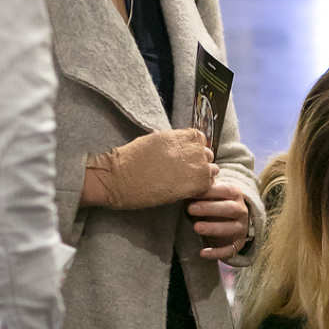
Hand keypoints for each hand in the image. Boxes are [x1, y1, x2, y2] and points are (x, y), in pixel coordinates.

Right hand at [86, 129, 214, 208]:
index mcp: (174, 136)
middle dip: (201, 162)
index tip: (190, 157)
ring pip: (212, 169)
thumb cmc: (126, 162)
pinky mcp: (191, 184)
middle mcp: (186, 148)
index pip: (199, 137)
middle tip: (190, 173)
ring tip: (190, 183)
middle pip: (208, 153)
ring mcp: (190, 165)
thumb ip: (165, 141)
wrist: (117, 179)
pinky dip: (202, 189)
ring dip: (204, 176)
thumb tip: (170, 140)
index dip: (196, 148)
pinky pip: (208, 184)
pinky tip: (189, 192)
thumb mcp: (147, 142)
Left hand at [187, 178, 251, 258]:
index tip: (192, 192)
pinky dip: (216, 253)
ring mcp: (241, 228)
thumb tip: (185, 181)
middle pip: (229, 208)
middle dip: (209, 208)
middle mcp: (241, 210)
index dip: (210, 191)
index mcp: (235, 194)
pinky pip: (228, 250)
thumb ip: (203, 188)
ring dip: (213, 228)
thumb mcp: (212, 194)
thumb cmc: (215, 203)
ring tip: (196, 227)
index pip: (225, 190)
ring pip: (230, 229)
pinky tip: (202, 253)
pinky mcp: (237, 244)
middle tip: (190, 209)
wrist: (232, 221)